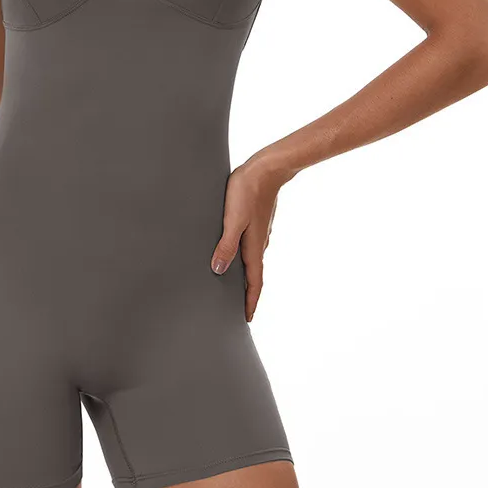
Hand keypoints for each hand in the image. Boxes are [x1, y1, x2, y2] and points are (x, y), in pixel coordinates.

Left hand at [211, 154, 288, 321]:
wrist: (268, 168)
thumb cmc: (247, 191)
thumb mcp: (233, 219)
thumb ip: (226, 245)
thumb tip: (219, 271)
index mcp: (254, 247)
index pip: (254, 282)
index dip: (250, 301)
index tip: (247, 319)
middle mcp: (259, 243)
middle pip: (254, 275)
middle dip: (247, 293)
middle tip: (239, 309)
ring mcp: (259, 232)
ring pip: (252, 260)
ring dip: (245, 275)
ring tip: (234, 285)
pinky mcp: (256, 221)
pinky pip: (250, 247)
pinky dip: (244, 258)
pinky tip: (235, 254)